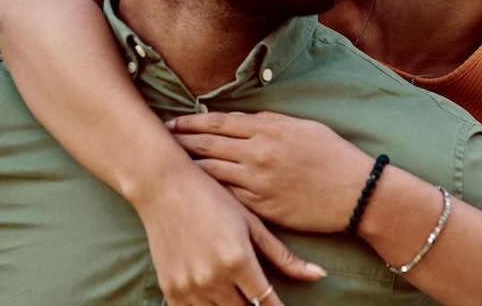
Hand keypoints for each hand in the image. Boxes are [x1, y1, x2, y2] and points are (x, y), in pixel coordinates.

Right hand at [132, 165, 323, 304]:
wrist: (163, 187)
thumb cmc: (212, 198)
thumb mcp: (251, 224)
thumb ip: (283, 256)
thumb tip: (318, 276)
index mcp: (237, 261)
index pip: (267, 303)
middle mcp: (212, 278)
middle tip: (263, 300)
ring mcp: (188, 286)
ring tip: (241, 296)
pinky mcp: (169, 288)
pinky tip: (218, 299)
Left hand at [168, 111, 376, 232]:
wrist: (356, 193)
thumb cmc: (333, 156)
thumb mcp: (302, 127)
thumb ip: (269, 122)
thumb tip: (241, 121)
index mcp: (268, 129)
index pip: (218, 122)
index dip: (191, 122)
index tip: (172, 122)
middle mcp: (258, 153)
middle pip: (207, 145)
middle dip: (180, 141)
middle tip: (159, 140)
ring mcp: (257, 182)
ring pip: (210, 172)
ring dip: (186, 167)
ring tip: (167, 165)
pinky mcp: (261, 207)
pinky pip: (226, 197)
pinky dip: (207, 192)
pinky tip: (193, 191)